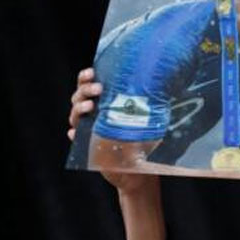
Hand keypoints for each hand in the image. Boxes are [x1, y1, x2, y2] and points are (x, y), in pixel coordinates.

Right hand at [68, 67, 157, 194]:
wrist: (138, 168)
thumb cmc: (142, 139)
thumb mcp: (146, 119)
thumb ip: (146, 104)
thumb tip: (164, 85)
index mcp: (104, 102)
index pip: (89, 85)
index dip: (86, 77)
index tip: (93, 71)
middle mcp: (93, 114)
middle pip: (79, 97)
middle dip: (85, 90)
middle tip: (99, 88)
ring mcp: (88, 130)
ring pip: (75, 115)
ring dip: (79, 108)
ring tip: (90, 105)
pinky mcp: (88, 146)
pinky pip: (77, 139)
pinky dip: (75, 134)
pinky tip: (75, 132)